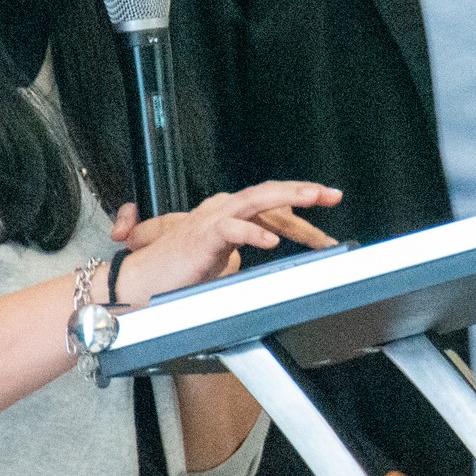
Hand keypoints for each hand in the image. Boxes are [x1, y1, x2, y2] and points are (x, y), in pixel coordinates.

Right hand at [107, 181, 339, 303]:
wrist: (143, 282)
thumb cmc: (178, 272)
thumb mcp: (220, 262)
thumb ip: (239, 254)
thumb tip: (256, 254)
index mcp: (229, 213)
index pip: (271, 203)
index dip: (300, 203)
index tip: (328, 205)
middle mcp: (223, 209)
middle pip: (269, 194)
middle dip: (304, 193)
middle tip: (332, 195)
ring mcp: (213, 219)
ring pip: (255, 200)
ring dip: (287, 198)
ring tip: (312, 200)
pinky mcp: (203, 236)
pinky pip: (232, 230)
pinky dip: (252, 234)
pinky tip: (271, 242)